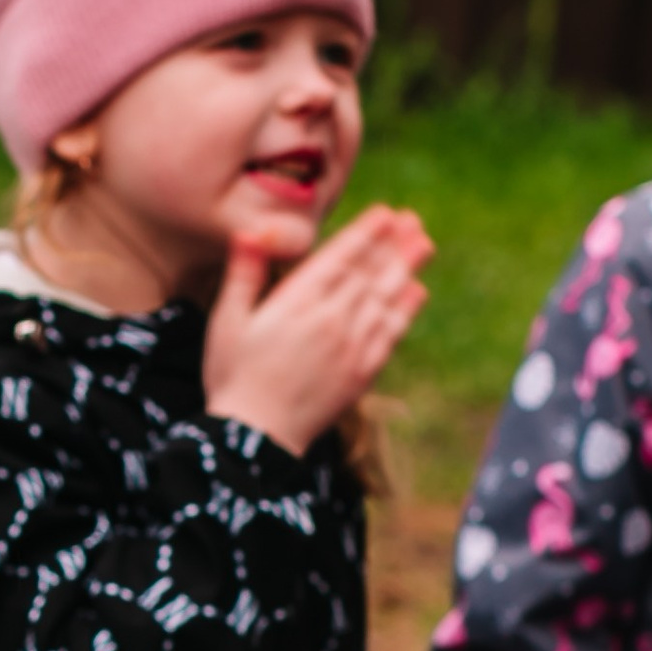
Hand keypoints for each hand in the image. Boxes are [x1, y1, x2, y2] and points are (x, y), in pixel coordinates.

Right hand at [202, 204, 433, 453]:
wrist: (255, 438)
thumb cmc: (232, 377)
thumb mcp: (227, 322)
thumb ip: (244, 273)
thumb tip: (252, 230)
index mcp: (297, 303)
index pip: (340, 258)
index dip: (365, 233)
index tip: (386, 213)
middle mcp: (331, 320)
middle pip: (370, 274)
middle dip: (393, 244)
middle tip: (414, 220)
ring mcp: (351, 347)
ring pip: (386, 299)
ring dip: (407, 269)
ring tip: (424, 244)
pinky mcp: (361, 373)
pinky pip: (391, 334)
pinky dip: (406, 310)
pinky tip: (416, 293)